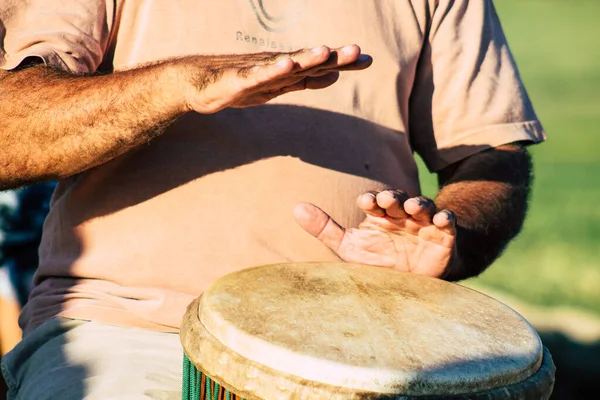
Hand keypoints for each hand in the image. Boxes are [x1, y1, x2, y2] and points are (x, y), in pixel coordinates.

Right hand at [182, 45, 371, 112]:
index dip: (343, 63)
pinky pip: (257, 76)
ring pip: (285, 66)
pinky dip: (272, 70)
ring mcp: (258, 73)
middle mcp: (277, 67)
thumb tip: (336, 75)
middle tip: (356, 50)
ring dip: (305, 58)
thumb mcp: (280, 87)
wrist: (200, 84)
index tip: (368, 60)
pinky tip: (285, 64)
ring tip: (324, 51)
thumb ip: (308, 81)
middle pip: (308, 62)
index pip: (321, 66)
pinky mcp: (238, 81)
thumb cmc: (241, 83)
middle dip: (332, 57)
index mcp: (289, 72)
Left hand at [294, 190, 456, 277]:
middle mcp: (401, 215)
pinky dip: (445, 218)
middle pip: (398, 199)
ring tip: (413, 208)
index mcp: (379, 216)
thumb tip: (296, 208)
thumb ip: (325, 229)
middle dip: (393, 198)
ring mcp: (423, 224)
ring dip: (418, 204)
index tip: (366, 202)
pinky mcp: (443, 236)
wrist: (411, 285)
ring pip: (423, 206)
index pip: (374, 201)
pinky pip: (447, 222)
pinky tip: (441, 220)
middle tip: (387, 200)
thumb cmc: (377, 262)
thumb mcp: (350, 247)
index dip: (371, 199)